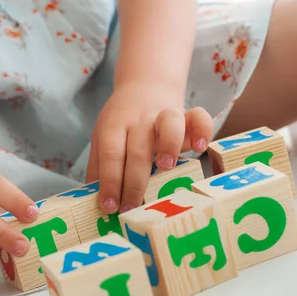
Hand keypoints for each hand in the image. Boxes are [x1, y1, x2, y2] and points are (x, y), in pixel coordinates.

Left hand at [86, 83, 212, 212]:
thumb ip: (99, 166)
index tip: (109, 206)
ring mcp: (163, 114)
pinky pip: (198, 117)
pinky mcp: (186, 114)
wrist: (144, 86)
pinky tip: (199, 147)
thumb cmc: (121, 122)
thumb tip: (94, 202)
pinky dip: (202, 130)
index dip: (110, 182)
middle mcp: (139, 120)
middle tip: (131, 208)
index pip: (110, 155)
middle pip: (137, 149)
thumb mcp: (102, 138)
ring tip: (166, 167)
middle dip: (134, 183)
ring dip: (169, 146)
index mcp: (114, 126)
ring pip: (169, 124)